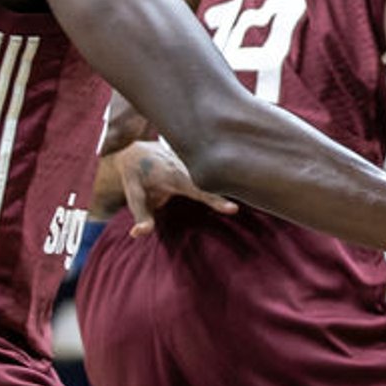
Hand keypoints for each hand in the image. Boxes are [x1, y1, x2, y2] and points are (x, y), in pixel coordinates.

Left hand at [119, 140, 238, 235]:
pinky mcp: (197, 157)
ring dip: (230, 177)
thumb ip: (140, 216)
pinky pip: (213, 166)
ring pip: (216, 170)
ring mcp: (193, 158)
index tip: (234, 209)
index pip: (199, 190)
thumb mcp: (134, 197)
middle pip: (214, 179)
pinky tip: (240, 169)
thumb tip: (137, 234)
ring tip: (251, 180)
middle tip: (248, 198)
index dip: (216, 200)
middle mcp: (187, 165)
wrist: (136, 151)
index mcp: (173, 175)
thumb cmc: (136, 177)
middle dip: (230, 186)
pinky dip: (225, 172)